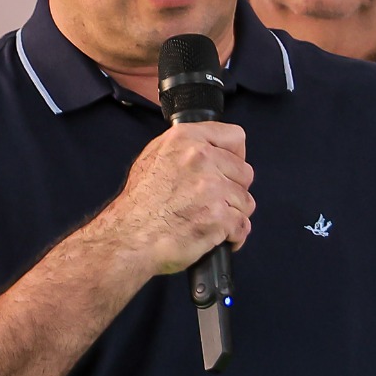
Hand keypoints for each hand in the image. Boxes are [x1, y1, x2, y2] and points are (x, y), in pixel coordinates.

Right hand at [92, 121, 253, 276]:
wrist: (129, 237)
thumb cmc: (138, 204)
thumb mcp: (153, 156)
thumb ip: (185, 147)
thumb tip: (209, 148)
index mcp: (186, 139)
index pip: (235, 137)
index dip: (235, 156)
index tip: (228, 169)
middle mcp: (201, 158)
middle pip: (245, 172)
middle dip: (233, 189)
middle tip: (214, 201)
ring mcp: (212, 188)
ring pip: (246, 201)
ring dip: (233, 214)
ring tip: (211, 220)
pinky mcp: (218, 217)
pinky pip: (243, 226)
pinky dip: (233, 236)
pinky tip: (217, 236)